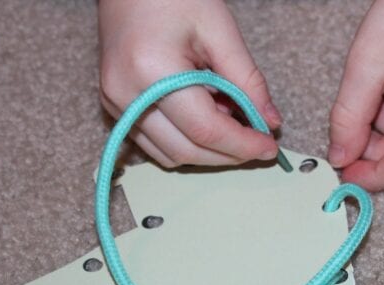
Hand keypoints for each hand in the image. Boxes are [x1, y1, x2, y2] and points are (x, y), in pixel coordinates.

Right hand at [98, 0, 280, 167]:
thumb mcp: (219, 29)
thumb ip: (247, 79)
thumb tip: (269, 121)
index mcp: (152, 70)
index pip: (205, 129)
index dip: (242, 144)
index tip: (268, 148)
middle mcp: (125, 95)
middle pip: (187, 151)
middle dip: (227, 154)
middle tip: (256, 142)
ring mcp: (114, 104)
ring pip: (170, 155)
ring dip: (207, 153)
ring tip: (229, 123)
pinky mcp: (113, 106)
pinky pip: (155, 144)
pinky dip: (186, 143)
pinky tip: (204, 120)